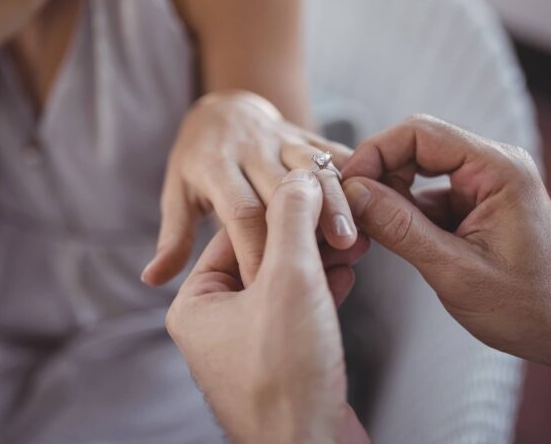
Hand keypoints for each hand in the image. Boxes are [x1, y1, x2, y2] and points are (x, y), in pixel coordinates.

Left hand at [142, 90, 358, 286]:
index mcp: (215, 166)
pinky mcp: (308, 135)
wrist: (224, 109)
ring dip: (335, 202)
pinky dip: (354, 178)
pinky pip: (335, 152)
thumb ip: (174, 238)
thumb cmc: (197, 164)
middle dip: (304, 224)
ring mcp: (282, 138)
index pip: (240, 211)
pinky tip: (374, 208)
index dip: (255, 249)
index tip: (269, 287)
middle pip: (282, 187)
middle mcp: (249, 149)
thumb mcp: (177, 195)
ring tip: (354, 241)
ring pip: (314, 168)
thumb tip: (152, 279)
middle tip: (327, 262)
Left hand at [167, 170, 368, 443]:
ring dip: (320, 259)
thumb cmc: (288, 375)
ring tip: (352, 243)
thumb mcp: (289, 280)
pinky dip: (322, 290)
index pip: (236, 231)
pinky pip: (298, 311)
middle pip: (262, 255)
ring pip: (285, 282)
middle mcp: (215, 323)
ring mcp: (248, 345)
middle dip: (307, 234)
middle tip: (342, 218)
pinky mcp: (280, 361)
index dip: (282, 207)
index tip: (320, 190)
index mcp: (197, 303)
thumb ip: (292, 220)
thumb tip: (301, 176)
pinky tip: (347, 275)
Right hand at [341, 115, 550, 370]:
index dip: (376, 152)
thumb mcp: (454, 271)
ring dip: (390, 197)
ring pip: (418, 172)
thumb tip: (352, 193)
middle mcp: (494, 165)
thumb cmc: (527, 307)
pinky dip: (405, 214)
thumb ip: (400, 228)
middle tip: (350, 209)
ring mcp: (486, 184)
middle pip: (416, 146)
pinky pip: (428, 195)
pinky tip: (393, 239)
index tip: (346, 184)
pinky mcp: (477, 204)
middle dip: (379, 174)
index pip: (420, 133)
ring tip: (368, 230)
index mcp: (499, 169)